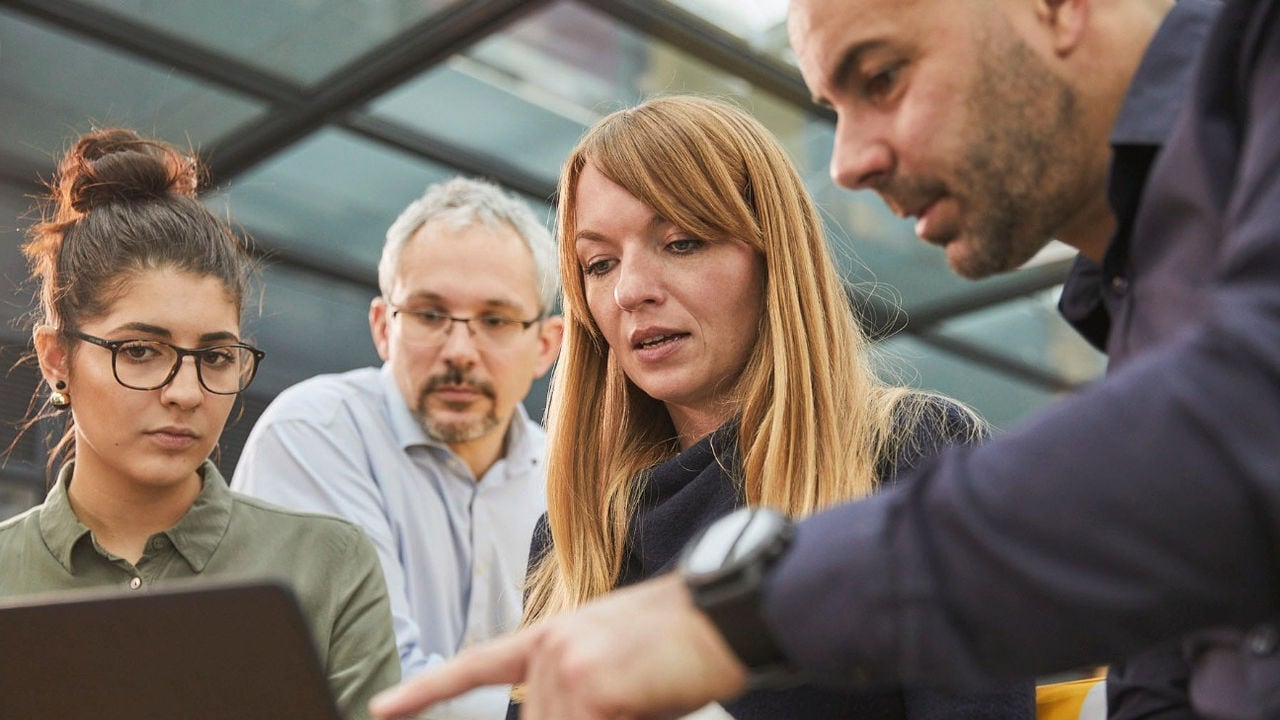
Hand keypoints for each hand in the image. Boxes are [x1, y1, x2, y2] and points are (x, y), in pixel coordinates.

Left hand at [368, 574, 748, 718]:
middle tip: (626, 704)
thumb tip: (561, 717)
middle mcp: (547, 648)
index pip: (476, 666)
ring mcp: (562, 666)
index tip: (382, 707)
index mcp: (551, 637)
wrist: (727, 617)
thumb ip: (576, 699)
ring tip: (639, 699)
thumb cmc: (682, 648)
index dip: (425, 690)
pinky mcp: (586, 686)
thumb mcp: (617, 672)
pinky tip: (638, 705)